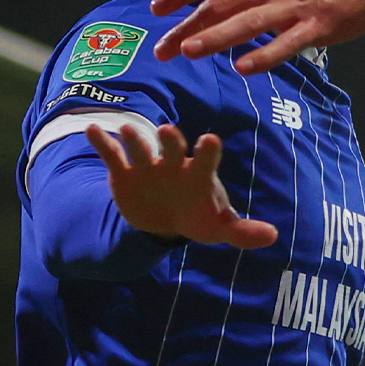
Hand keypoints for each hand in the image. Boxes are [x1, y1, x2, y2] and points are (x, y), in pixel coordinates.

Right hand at [85, 122, 277, 248]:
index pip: (207, 158)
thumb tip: (273, 236)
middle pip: (172, 147)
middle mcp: (174, 163)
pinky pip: (112, 155)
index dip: (207, 150)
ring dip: (134, 140)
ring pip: (141, 148)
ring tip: (125, 129)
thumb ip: (242, 231)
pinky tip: (91, 130)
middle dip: (170, 140)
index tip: (209, 140)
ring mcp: (148, 166)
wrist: (165, 222)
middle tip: (167, 132)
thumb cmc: (199, 218)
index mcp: (199, 173)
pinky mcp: (124, 173)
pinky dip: (102, 143)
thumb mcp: (219, 228)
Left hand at [149, 0, 364, 74]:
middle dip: (187, 26)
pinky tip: (243, 67)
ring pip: (249, 23)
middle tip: (161, 48)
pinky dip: (265, 55)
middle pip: (224, 3)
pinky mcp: (322, 25)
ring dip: (215, 38)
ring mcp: (300, 4)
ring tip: (188, 52)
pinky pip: (288, 43)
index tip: (159, 6)